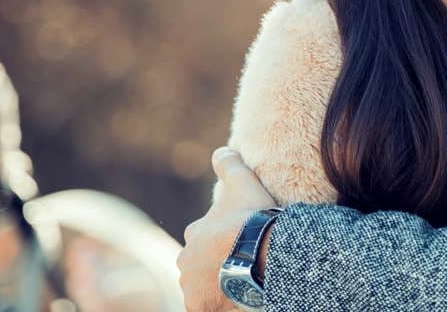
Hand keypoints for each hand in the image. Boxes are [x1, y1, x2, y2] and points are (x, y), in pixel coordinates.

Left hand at [177, 148, 276, 311]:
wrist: (260, 250)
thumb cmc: (251, 217)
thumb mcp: (242, 182)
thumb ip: (229, 165)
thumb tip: (220, 150)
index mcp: (194, 233)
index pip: (203, 238)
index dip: (223, 239)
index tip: (240, 241)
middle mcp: (186, 261)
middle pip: (201, 264)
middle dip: (216, 264)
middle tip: (242, 263)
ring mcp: (191, 286)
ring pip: (203, 287)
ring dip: (217, 285)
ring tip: (243, 281)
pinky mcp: (200, 306)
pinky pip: (206, 307)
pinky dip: (217, 304)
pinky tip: (235, 299)